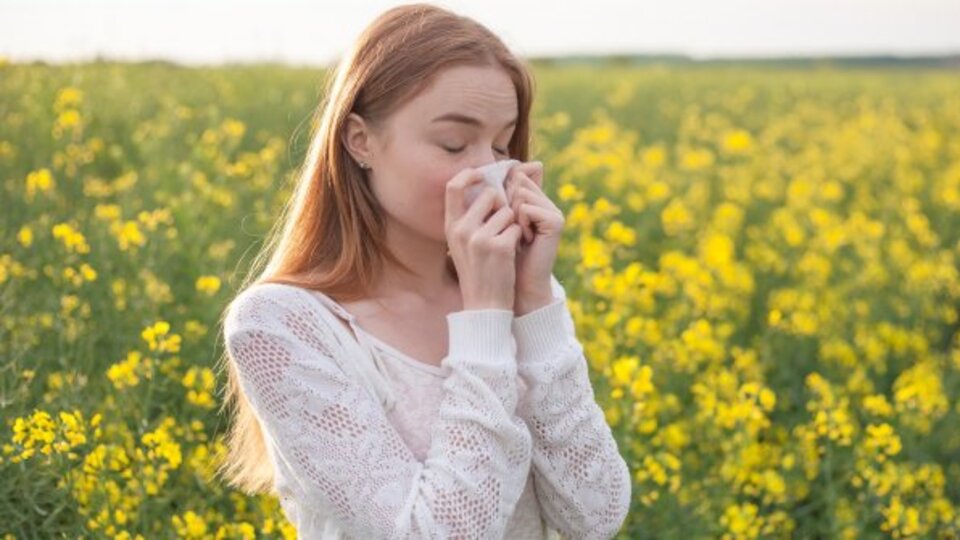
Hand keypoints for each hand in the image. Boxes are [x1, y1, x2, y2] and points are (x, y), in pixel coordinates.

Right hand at [445, 167, 523, 310]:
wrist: (485, 304)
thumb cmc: (478, 270)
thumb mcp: (463, 244)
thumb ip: (469, 218)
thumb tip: (486, 189)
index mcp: (451, 227)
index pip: (453, 187)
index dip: (468, 174)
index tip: (481, 174)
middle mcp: (462, 230)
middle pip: (489, 195)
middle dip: (502, 205)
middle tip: (503, 224)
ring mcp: (480, 238)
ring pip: (507, 212)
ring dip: (512, 224)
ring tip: (504, 244)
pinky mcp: (500, 247)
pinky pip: (517, 227)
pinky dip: (519, 238)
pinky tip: (511, 254)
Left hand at [504, 161, 564, 314]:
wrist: (517, 284)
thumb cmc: (502, 254)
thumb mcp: (496, 220)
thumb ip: (499, 195)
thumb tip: (502, 166)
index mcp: (534, 199)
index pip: (516, 175)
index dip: (503, 194)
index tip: (504, 220)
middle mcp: (546, 202)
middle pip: (517, 182)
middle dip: (506, 205)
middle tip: (512, 230)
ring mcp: (553, 210)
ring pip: (521, 193)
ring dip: (512, 216)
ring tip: (519, 235)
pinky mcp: (556, 221)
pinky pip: (527, 208)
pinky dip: (520, 224)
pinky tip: (526, 240)